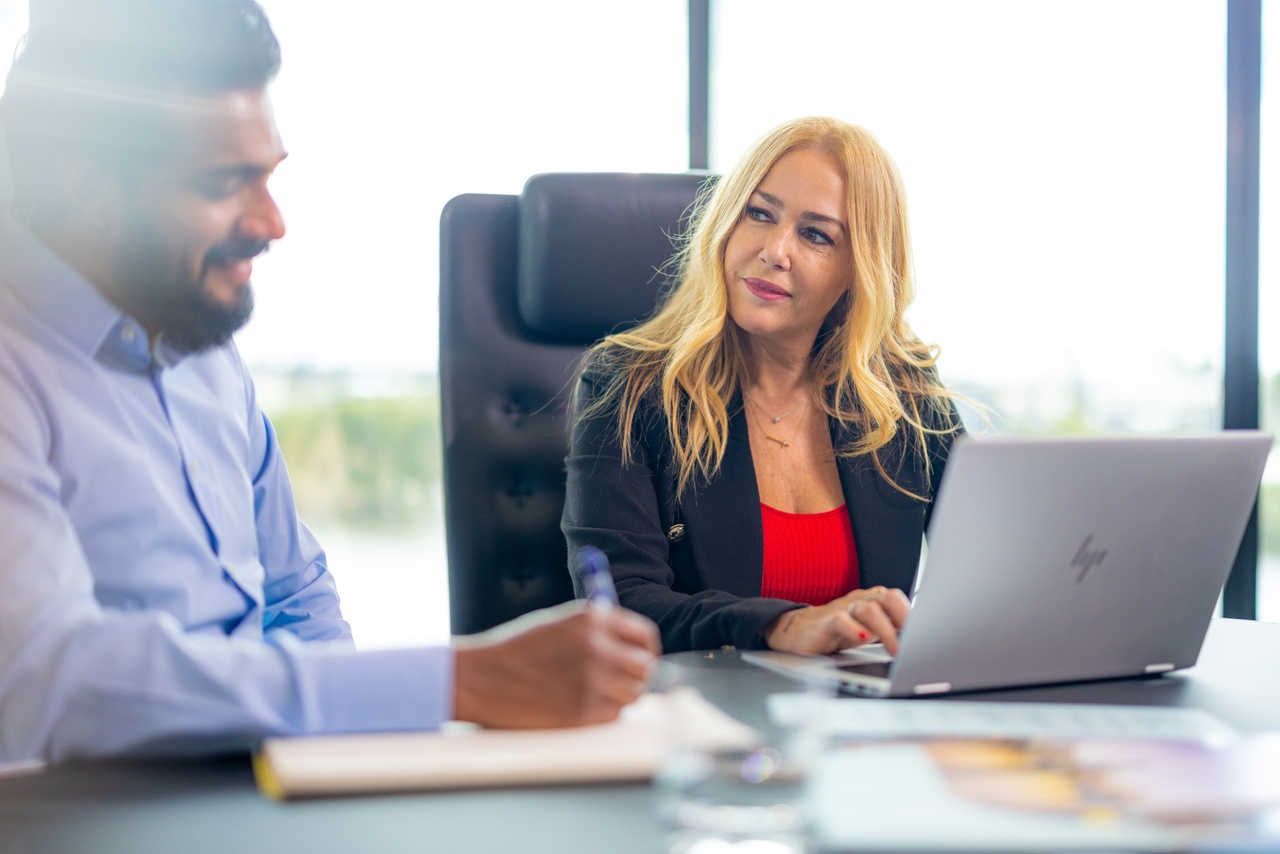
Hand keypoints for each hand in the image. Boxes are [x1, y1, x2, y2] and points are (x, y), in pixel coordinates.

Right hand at [452, 600, 660, 728]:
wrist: (481, 678)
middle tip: (620, 682)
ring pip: (633, 695)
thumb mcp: (559, 623)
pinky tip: (576, 704)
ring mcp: (593, 681)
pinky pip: (613, 715)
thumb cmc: (517, 649)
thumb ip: (597, 630)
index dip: (646, 650)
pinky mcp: (584, 711)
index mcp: (593, 619)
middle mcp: (598, 646)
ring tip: (591, 693)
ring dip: (619, 696)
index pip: (644, 635)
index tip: (641, 659)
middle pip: (645, 667)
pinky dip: (602, 713)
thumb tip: (632, 647)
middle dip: (635, 676)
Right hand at [764, 586, 910, 655]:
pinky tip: (862, 640)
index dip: (914, 615)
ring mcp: (843, 609)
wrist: (798, 632)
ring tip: (895, 651)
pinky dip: (855, 630)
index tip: (927, 635)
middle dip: (905, 617)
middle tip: (915, 641)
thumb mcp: (869, 631)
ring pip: (869, 609)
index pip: (898, 599)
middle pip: (888, 597)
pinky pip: (842, 620)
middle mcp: (860, 601)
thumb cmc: (838, 632)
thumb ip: (890, 629)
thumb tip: (920, 640)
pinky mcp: (826, 621)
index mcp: (873, 601)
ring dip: (886, 631)